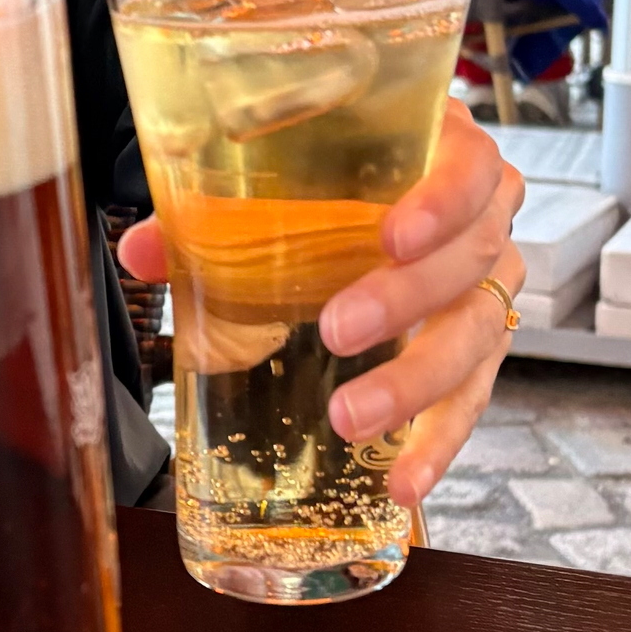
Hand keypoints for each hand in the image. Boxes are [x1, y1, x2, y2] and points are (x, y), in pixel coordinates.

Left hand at [117, 98, 524, 505]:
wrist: (360, 210)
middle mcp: (483, 217)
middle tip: (337, 329)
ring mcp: (487, 286)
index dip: (442, 200)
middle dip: (406, 298)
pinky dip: (435, 443)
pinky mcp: (479, 350)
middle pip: (474, 254)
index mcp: (444, 152)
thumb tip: (142, 250)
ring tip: (351, 418)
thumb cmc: (330, 186)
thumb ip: (213, 210)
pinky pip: (471, 398)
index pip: (473, 164)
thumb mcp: (279, 183)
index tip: (391, 237)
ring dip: (415, 382)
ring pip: (476, 333)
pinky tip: (402, 479)